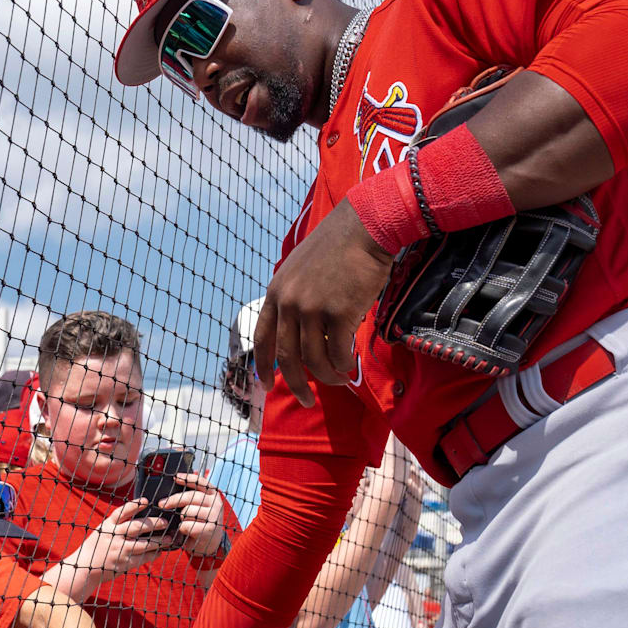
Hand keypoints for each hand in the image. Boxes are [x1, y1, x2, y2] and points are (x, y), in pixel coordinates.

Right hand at [77, 499, 170, 584]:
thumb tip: (143, 517)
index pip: (121, 512)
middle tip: (166, 522)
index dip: (134, 506)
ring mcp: (119, 551)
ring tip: (169, 538)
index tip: (146, 501)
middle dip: (153, 524)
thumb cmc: (98, 546)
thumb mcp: (103, 531)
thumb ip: (118, 524)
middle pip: (137, 527)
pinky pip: (142, 558)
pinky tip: (159, 551)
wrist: (84, 568)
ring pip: (143, 544)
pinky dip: (152, 554)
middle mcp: (113, 536)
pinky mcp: (123, 564)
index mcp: (107, 526)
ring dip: (158, 541)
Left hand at [157, 473, 226, 558]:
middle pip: (191, 496)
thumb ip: (191, 498)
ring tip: (184, 522)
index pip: (200, 481)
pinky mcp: (210, 528)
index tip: (175, 477)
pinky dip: (182, 529)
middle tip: (162, 504)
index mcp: (213, 494)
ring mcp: (214, 515)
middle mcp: (216, 502)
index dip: (187, 478)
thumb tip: (173, 487)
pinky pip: (187, 525)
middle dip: (174, 500)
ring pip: (187, 511)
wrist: (210, 544)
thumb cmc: (200, 523)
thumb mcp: (199, 507)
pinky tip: (185, 531)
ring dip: (181, 518)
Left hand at [254, 199, 391, 405]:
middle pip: (287, 356)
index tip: (266, 386)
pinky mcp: (339, 312)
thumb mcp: (302, 268)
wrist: (364, 226)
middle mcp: (289, 302)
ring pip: (314, 359)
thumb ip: (296, 297)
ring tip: (340, 380)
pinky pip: (339, 352)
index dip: (263, 365)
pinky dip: (345, 365)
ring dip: (327, 376)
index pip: (263, 336)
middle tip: (306, 401)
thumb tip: (303, 332)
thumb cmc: (339, 246)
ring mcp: (313, 308)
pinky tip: (352, 367)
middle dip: (296, 384)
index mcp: (277, 291)